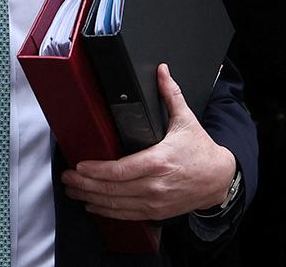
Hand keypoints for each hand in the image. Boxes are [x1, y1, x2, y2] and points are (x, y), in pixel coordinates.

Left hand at [60, 63, 236, 220]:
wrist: (218, 178)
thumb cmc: (201, 151)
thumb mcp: (186, 120)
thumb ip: (171, 94)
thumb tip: (162, 71)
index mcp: (159, 161)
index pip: (120, 170)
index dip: (96, 170)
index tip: (79, 165)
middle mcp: (155, 185)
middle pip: (112, 189)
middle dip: (85, 184)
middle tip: (67, 177)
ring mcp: (154, 201)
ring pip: (115, 204)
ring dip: (90, 198)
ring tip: (73, 190)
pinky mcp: (156, 212)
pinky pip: (126, 214)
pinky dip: (106, 211)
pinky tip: (93, 205)